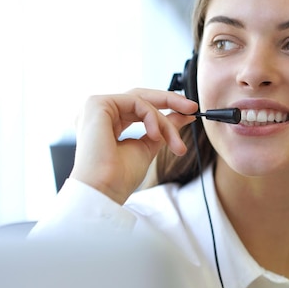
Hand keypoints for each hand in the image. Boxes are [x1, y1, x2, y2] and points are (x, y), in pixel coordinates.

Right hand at [69, 89, 197, 203]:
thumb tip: (183, 115)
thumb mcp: (149, 146)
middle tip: (192, 108)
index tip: (189, 115)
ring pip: (141, 100)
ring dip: (163, 120)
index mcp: (107, 123)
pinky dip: (151, 117)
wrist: (104, 191)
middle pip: (140, 96)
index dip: (164, 108)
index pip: (138, 107)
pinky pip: (136, 101)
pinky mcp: (97, 104)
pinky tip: (156, 136)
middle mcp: (100, 113)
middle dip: (169, 101)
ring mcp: (96, 107)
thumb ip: (163, 128)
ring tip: (174, 142)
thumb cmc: (119, 178)